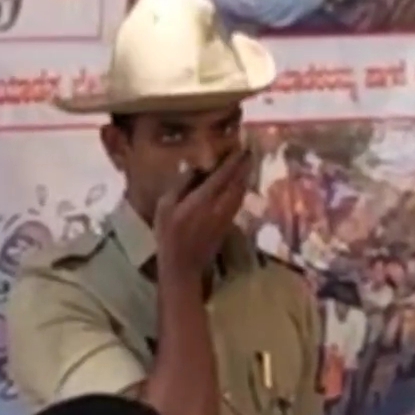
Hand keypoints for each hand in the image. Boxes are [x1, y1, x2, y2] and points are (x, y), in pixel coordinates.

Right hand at [153, 147, 253, 280]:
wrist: (183, 266)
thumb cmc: (168, 235)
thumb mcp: (164, 207)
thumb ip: (180, 185)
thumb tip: (192, 167)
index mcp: (202, 200)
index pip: (222, 175)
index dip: (233, 161)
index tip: (240, 148)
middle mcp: (219, 206)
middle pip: (237, 182)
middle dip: (244, 167)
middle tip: (250, 153)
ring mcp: (226, 216)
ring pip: (241, 192)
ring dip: (245, 177)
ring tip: (248, 166)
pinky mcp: (228, 224)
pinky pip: (238, 201)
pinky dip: (241, 190)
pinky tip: (241, 186)